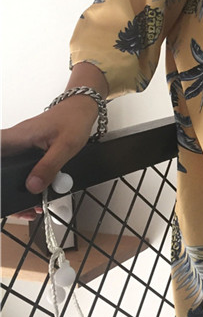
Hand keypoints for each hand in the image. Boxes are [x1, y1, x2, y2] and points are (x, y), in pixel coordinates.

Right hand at [1, 96, 98, 216]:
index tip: (1, 187)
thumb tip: (32, 186)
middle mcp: (13, 140)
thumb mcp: (66, 146)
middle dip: (4, 188)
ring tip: (27, 207)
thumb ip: (49, 166)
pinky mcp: (25, 148)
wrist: (81, 108)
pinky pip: (18, 166)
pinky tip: (34, 192)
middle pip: (1, 168)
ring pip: (7, 169)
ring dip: (13, 187)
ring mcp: (18, 144)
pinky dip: (23, 180)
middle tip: (18, 208)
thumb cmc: (74, 120)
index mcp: (17, 137)